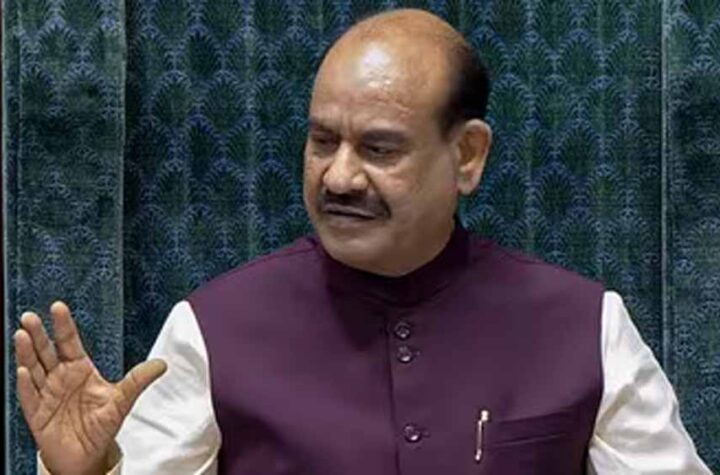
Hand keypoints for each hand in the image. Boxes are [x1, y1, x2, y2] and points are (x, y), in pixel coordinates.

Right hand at [14, 301, 166, 474]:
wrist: (86, 455)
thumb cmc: (101, 425)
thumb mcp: (122, 401)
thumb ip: (137, 381)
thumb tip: (162, 364)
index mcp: (79, 369)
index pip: (69, 342)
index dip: (63, 325)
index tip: (58, 307)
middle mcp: (60, 377)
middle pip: (46, 351)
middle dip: (38, 335)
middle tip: (30, 317)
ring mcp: (47, 394)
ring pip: (34, 369)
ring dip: (27, 353)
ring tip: (22, 335)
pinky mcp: (37, 414)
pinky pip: (30, 397)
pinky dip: (27, 384)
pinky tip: (24, 371)